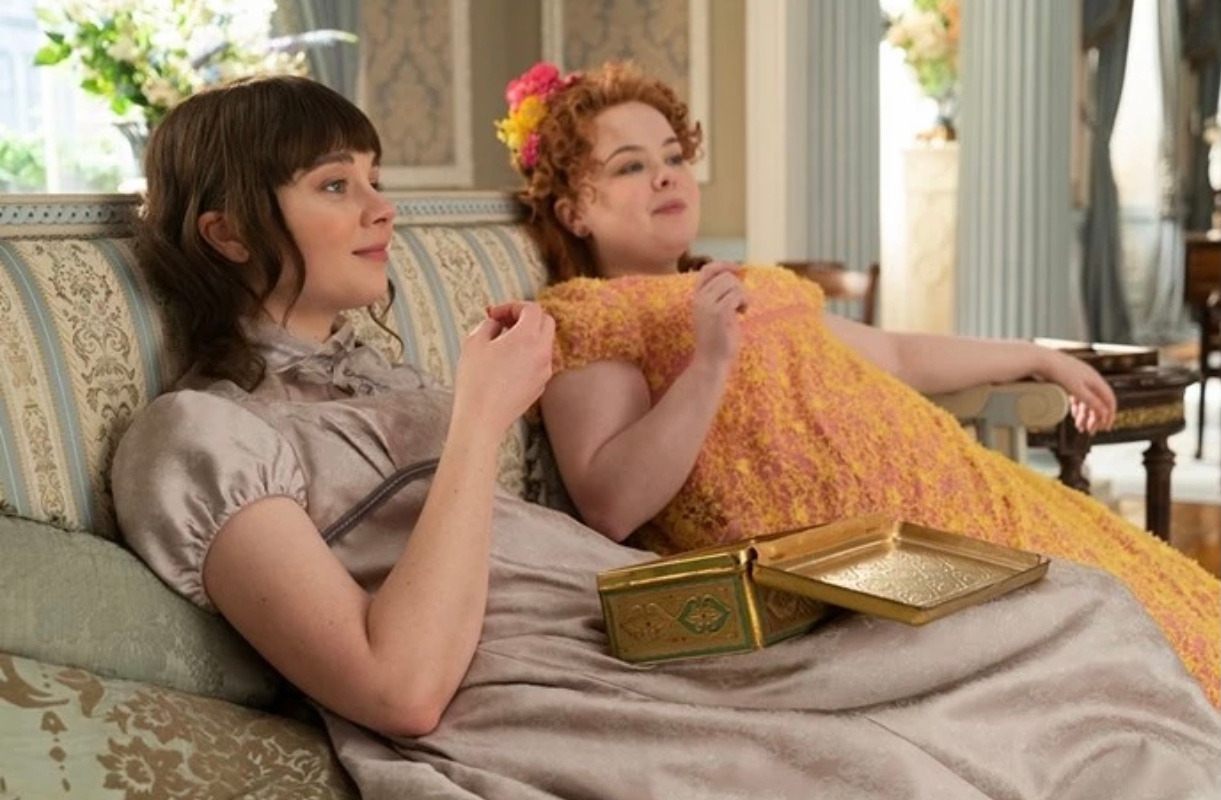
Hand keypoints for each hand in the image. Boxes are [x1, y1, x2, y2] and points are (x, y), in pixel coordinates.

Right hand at [452, 302, 553, 436]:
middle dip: (526, 317)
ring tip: (503, 344)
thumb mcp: (474, 342)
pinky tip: (507, 364)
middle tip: (504, 323)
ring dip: (528, 337)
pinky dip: (529, 355)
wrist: (482, 418)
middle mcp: (542, 352)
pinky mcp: (541, 386)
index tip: (495, 314)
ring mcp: (544, 371)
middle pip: (546, 322)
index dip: (513, 306)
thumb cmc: (475, 380)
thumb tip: (497, 324)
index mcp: (528, 337)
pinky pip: (540, 362)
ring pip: (544, 343)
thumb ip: (489, 325)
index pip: (533, 309)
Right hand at [691, 261, 746, 374]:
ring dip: (743, 295)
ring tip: (741, 309)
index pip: (707, 270)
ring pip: (733, 284)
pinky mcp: (719, 313)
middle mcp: (699, 299)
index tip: (738, 269)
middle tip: (741, 304)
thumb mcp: (715, 313)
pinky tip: (743, 313)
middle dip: (739, 287)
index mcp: (696, 297)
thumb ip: (720, 296)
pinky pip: (737, 295)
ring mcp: (708, 305)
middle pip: (726, 276)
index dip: (724, 265)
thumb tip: (737, 276)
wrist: (711, 361)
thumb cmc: (716, 340)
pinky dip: (745, 302)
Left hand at [1037, 350, 1116, 433]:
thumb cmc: (1059, 371)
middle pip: (1097, 402)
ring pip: (1087, 401)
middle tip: (1089, 431)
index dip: (1109, 414)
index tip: (1105, 428)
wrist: (1041, 359)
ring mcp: (1079, 379)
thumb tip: (1104, 412)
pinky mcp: (1069, 381)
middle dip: (1094, 418)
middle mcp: (1090, 379)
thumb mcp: (1077, 390)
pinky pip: (1077, 397)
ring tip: (1079, 427)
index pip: (1109, 399)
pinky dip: (1077, 407)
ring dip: (1084, 415)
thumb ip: (1091, 401)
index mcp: (1095, 380)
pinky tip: (1073, 415)